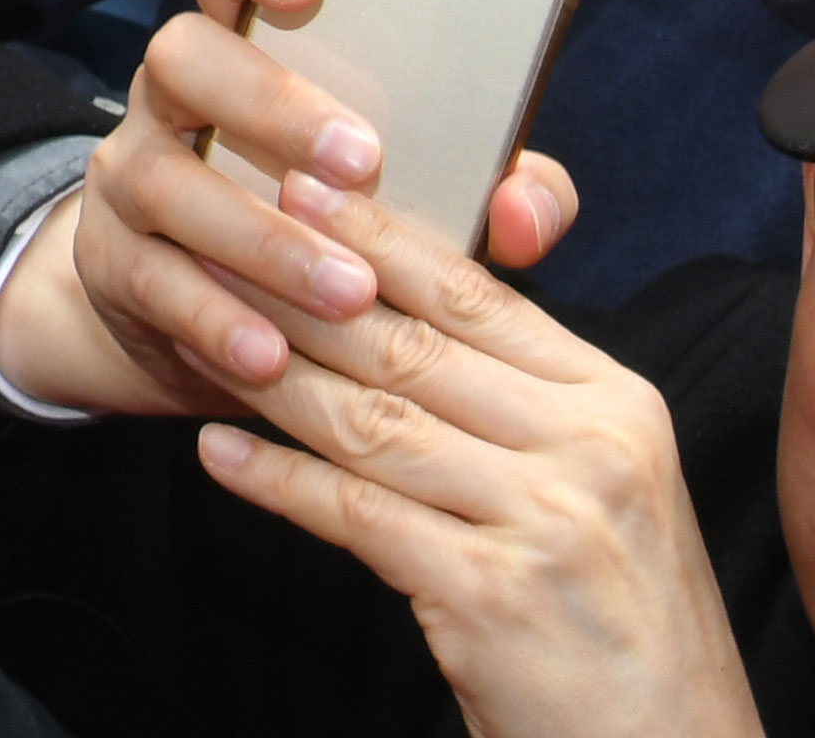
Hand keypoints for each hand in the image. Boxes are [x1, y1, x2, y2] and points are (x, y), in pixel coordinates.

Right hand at [12, 0, 577, 414]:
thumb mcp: (406, 192)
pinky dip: (218, 318)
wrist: (209, 321)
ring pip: (166, 180)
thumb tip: (529, 209)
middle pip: (181, 52)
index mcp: (242, 41)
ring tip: (348, 291)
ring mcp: (130, 174)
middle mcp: (171, 94)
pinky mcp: (112, 262)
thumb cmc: (333, 223)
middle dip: (270, 102)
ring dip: (262, 236)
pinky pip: (153, 282)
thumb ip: (484, 188)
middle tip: (362, 158)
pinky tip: (273, 354)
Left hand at [188, 177, 758, 737]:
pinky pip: (358, 515)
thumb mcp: (600, 493)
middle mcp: (590, 448)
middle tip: (216, 240)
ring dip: (273, 377)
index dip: (378, 237)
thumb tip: (403, 324)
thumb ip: (522, 410)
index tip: (302, 189)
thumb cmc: (617, 626)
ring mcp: (544, 520)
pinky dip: (279, 481)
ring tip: (197, 338)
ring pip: (375, 420)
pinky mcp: (491, 596)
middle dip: (301, 290)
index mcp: (618, 405)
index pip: (477, 295)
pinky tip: (221, 455)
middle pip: (414, 344)